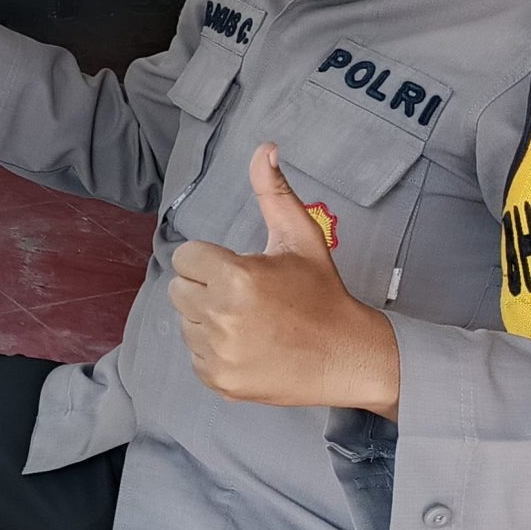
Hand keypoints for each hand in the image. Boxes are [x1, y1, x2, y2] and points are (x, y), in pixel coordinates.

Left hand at [168, 144, 399, 417]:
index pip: (186, 257)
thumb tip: (264, 147)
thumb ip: (274, 193)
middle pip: (179, 289)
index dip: (212, 261)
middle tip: (246, 297)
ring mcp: (219, 354)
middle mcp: (221, 317)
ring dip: (208, 320)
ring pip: (185, 323)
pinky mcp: (219, 382)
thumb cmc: (322, 294)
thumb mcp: (301, 238)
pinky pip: (195, 356)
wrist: (351, 358)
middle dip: (206, 287)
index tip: (240, 270)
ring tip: (251, 323)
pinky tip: (249, 347)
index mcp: (236, 278)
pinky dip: (215, 352)